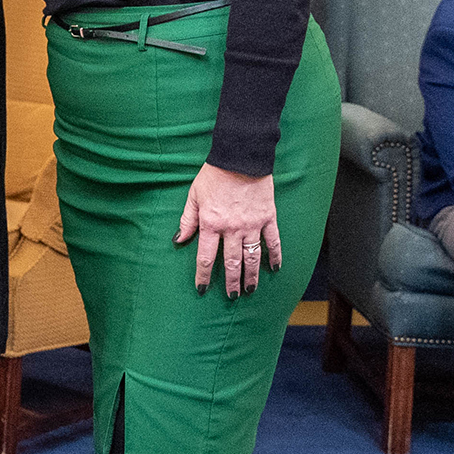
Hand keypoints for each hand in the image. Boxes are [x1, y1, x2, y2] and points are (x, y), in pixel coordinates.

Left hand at [175, 163, 278, 297]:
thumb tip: (179, 239)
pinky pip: (273, 242)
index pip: (206, 257)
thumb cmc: (213, 176)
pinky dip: (275, 256)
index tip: (202, 288)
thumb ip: (187, 220)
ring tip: (249, 290)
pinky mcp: (268, 218)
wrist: (241, 158)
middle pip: (232, 262)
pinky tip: (274, 269)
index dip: (203, 275)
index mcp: (211, 224)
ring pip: (252, 257)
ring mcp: (252, 225)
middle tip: (232, 296)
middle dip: (231, 281)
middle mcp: (232, 229)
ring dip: (251, 275)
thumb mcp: (194, 196)